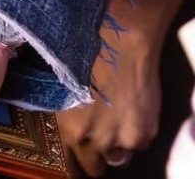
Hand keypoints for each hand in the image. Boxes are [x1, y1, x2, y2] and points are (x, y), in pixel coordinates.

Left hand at [58, 11, 163, 173]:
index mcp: (69, 128)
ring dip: (113, 146)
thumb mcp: (59, 86)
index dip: (69, 157)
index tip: (70, 151)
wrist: (119, 40)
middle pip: (93, 165)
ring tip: (108, 124)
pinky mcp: (146, 131)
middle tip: (90, 139)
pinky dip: (132, 135)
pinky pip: (138, 144)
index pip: (68, 162)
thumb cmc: (82, 54)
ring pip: (117, 157)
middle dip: (91, 155)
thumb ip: (61, 112)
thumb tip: (58, 121)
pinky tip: (126, 113)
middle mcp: (96, 140)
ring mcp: (125, 138)